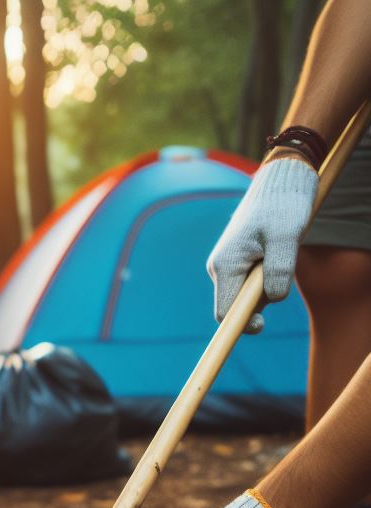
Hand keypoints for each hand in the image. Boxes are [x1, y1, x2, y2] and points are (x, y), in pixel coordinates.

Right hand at [207, 156, 317, 333]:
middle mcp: (220, 268)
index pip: (225, 311)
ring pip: (245, 295)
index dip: (241, 324)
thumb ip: (279, 269)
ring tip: (281, 256)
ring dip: (267, 288)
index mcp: (226, 264)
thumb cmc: (282, 205)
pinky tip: (276, 255)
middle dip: (260, 302)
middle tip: (282, 277)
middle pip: (236, 306)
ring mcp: (228, 265)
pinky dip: (267, 278)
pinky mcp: (237, 262)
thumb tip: (273, 299)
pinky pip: (250, 284)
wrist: (279, 181)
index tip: (261, 326)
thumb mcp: (287, 236)